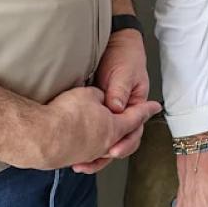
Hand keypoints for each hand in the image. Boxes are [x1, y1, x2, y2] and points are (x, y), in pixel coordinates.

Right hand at [18, 86, 160, 171]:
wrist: (38, 137)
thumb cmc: (66, 115)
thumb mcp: (89, 95)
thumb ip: (101, 97)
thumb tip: (103, 100)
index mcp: (115, 128)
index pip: (136, 117)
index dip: (147, 109)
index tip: (156, 106)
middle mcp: (104, 145)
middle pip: (123, 138)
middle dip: (129, 129)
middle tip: (132, 120)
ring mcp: (87, 155)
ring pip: (104, 147)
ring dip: (106, 138)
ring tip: (103, 129)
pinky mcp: (69, 159)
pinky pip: (86, 152)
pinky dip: (89, 145)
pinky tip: (80, 138)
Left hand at [72, 31, 152, 171]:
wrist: (114, 42)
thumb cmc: (124, 55)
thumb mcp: (125, 72)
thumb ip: (120, 91)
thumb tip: (115, 110)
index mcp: (135, 105)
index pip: (134, 130)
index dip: (124, 142)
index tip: (113, 151)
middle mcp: (122, 113)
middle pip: (118, 141)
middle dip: (105, 156)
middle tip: (90, 163)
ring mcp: (108, 114)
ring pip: (103, 140)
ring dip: (93, 155)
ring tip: (79, 165)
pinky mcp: (94, 112)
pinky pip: (92, 132)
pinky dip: (84, 144)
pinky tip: (72, 152)